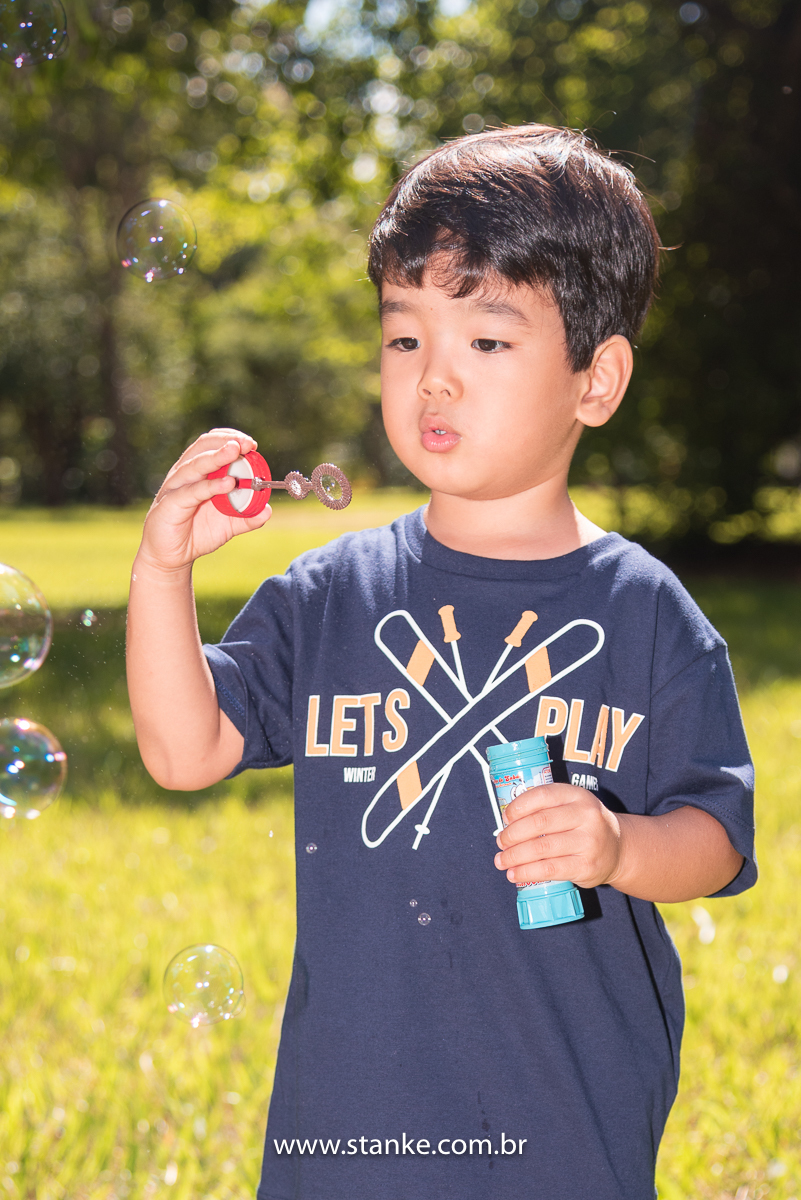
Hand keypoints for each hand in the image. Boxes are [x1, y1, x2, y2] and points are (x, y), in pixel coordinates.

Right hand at [135, 428, 271, 575]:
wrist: (171, 557)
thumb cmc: (197, 533)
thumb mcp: (228, 525)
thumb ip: (247, 517)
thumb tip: (267, 510)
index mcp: (198, 472)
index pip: (212, 444)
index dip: (230, 438)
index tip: (252, 444)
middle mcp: (185, 474)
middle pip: (203, 447)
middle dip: (226, 441)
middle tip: (247, 443)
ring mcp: (176, 487)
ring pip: (195, 465)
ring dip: (217, 456)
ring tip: (235, 451)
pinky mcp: (170, 504)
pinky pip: (192, 492)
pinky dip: (210, 486)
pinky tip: (228, 483)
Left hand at [494, 783, 622, 888]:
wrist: (619, 849)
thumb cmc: (585, 825)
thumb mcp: (572, 806)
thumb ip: (546, 808)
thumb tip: (507, 823)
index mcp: (577, 795)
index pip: (542, 795)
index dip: (518, 806)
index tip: (506, 818)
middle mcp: (586, 815)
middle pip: (539, 823)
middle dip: (513, 834)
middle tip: (501, 842)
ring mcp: (588, 842)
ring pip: (541, 848)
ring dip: (514, 856)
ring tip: (502, 861)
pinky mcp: (586, 866)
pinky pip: (550, 869)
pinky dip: (527, 872)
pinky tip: (514, 874)